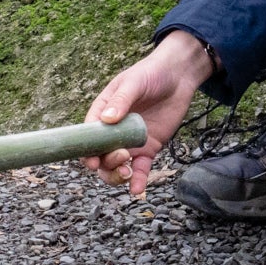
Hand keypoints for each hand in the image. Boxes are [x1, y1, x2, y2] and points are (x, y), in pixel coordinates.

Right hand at [83, 31, 212, 197]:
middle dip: (106, 163)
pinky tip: (137, 190)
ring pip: (117, 166)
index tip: (92, 161)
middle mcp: (113, 131)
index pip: (88, 136)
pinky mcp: (148, 148)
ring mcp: (130, 141)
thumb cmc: (150, 74)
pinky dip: (137, 180)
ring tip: (127, 172)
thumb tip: (107, 120)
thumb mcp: (133, 83)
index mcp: (102, 113)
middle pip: (101, 156)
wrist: (178, 76)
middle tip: (122, 157)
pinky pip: (140, 168)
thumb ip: (121, 101)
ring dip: (117, 174)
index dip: (87, 151)